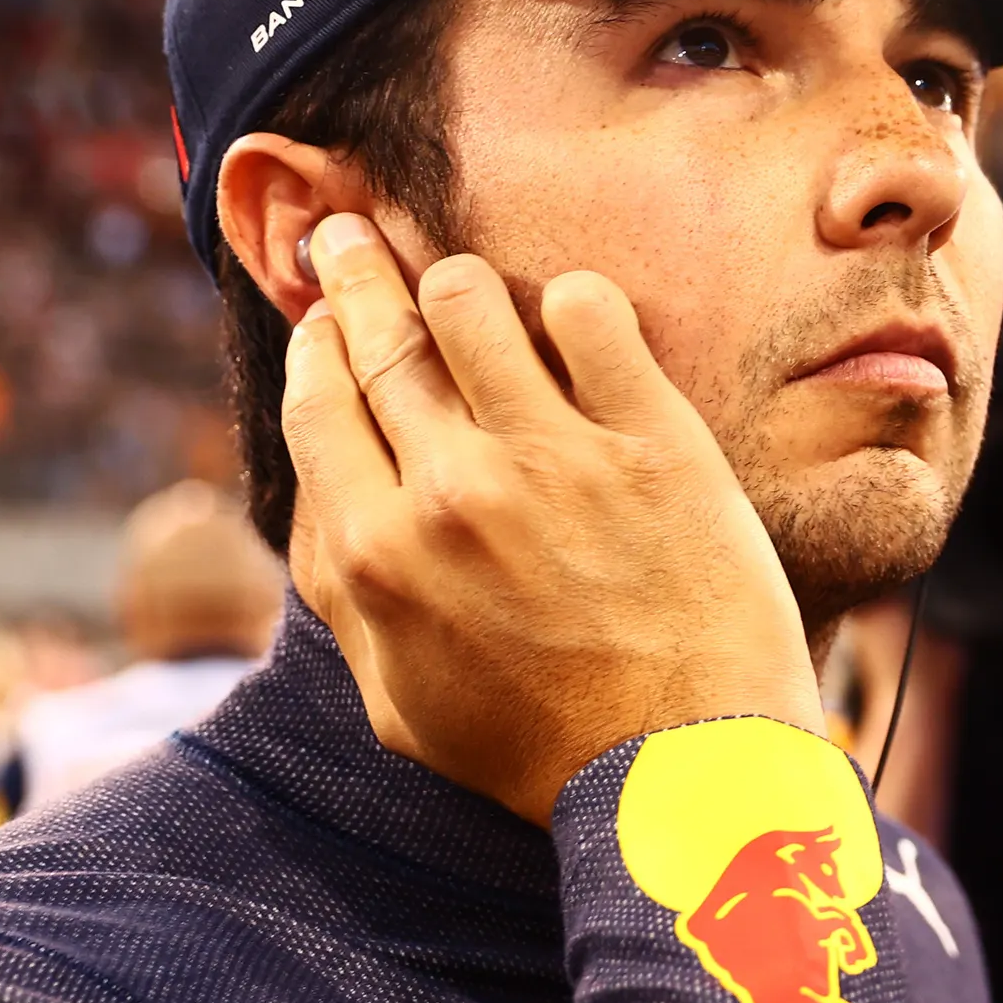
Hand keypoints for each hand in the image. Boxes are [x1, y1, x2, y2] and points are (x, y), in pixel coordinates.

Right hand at [283, 213, 824, 822]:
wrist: (687, 773)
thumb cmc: (542, 752)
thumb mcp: (400, 703)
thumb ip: (346, 596)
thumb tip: (323, 498)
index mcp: (376, 552)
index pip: (317, 400)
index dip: (315, 342)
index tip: (322, 314)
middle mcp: (452, 490)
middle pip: (380, 335)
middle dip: (356, 268)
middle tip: (351, 229)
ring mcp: (555, 457)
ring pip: (469, 300)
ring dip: (455, 279)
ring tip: (463, 279)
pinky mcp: (653, 439)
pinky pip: (590, 310)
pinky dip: (572, 296)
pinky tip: (576, 313)